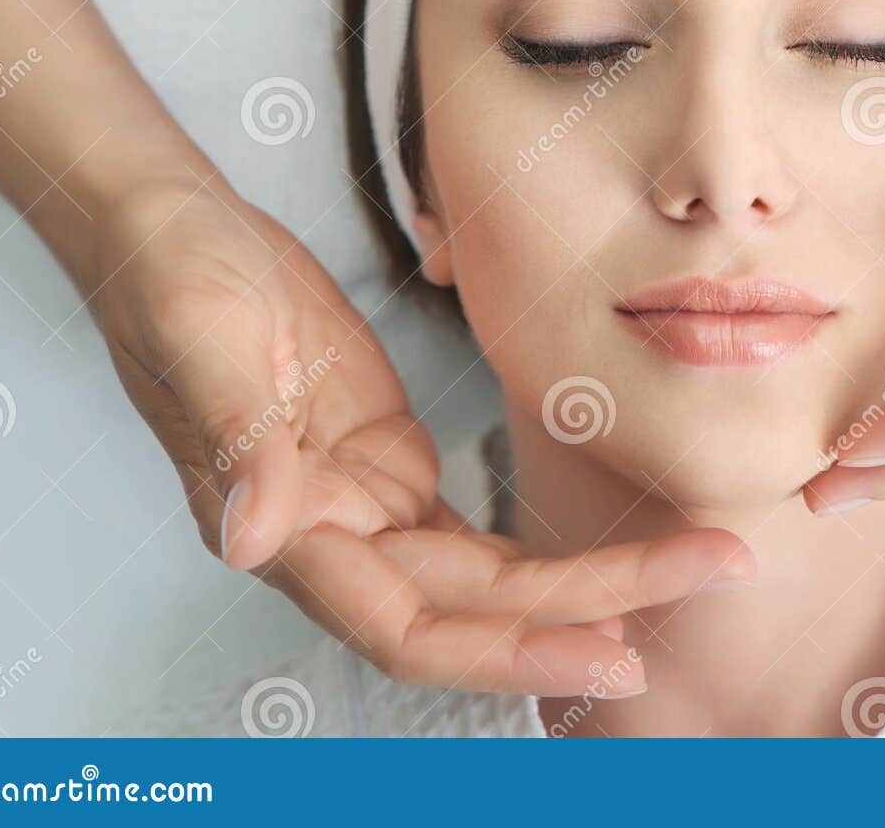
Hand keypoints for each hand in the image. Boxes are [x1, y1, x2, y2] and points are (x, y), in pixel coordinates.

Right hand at [88, 175, 752, 693]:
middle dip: (587, 613)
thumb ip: (235, 440)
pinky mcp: (389, 473)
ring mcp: (363, 512)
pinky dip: (541, 557)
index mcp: (283, 530)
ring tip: (688, 567)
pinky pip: (475, 543)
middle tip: (708, 578)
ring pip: (486, 585)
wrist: (178, 233)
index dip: (508, 652)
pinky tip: (608, 562)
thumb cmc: (176, 279)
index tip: (610, 644)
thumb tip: (251, 541)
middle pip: (474, 615)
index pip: (407, 630)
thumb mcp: (202, 339)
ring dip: (582, 587)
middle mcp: (328, 542)